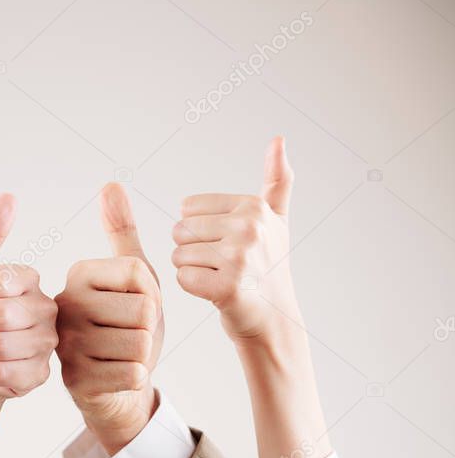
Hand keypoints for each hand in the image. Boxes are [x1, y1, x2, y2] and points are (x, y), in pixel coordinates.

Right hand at [55, 183, 162, 453]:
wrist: (114, 385)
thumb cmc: (125, 326)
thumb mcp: (133, 278)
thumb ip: (122, 233)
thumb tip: (110, 184)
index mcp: (78, 275)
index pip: (140, 274)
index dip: (152, 294)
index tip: (134, 303)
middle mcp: (65, 306)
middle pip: (143, 311)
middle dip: (149, 328)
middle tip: (129, 334)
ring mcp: (67, 345)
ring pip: (140, 344)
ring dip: (144, 354)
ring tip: (123, 354)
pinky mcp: (77, 379)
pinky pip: (134, 373)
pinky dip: (137, 377)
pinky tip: (119, 375)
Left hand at [175, 138, 329, 457]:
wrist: (273, 318)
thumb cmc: (269, 267)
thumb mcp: (276, 220)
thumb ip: (277, 180)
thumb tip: (278, 138)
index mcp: (252, 206)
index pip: (188, 209)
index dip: (199, 229)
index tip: (227, 244)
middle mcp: (249, 227)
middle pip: (180, 231)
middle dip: (192, 250)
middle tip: (221, 265)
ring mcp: (240, 257)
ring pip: (178, 255)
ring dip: (191, 270)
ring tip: (220, 278)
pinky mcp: (227, 287)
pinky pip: (182, 279)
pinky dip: (192, 289)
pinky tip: (215, 293)